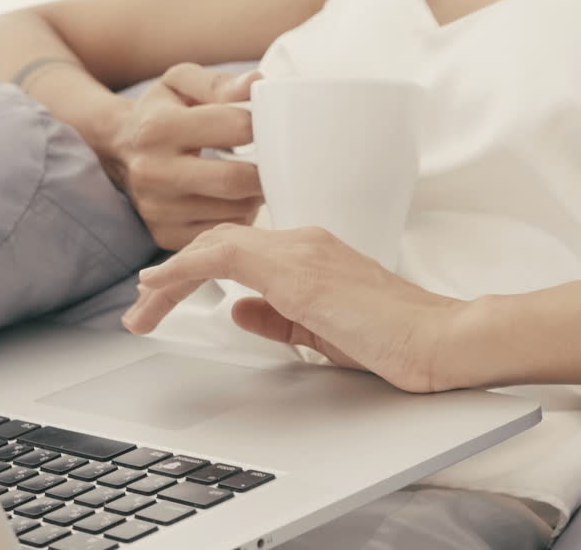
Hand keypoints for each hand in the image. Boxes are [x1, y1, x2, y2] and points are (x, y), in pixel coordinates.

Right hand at [100, 64, 264, 249]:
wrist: (120, 148)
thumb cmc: (161, 111)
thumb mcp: (182, 83)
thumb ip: (219, 83)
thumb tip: (256, 84)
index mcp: (158, 127)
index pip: (236, 128)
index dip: (264, 125)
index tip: (272, 125)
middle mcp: (152, 172)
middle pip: (235, 180)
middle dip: (267, 171)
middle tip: (276, 160)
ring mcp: (156, 209)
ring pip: (234, 211)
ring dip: (255, 195)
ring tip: (252, 176)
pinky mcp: (164, 235)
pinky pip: (222, 230)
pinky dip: (238, 215)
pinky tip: (232, 197)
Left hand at [121, 224, 470, 392]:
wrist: (439, 339)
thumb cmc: (397, 339)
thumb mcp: (324, 331)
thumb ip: (280, 318)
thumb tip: (239, 309)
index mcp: (312, 253)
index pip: (239, 249)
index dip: (195, 267)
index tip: (164, 291)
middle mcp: (302, 241)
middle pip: (218, 243)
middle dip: (172, 275)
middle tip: (141, 307)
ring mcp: (300, 250)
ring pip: (214, 245)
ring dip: (169, 278)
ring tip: (141, 310)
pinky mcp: (297, 269)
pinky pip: (224, 256)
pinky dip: (183, 269)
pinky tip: (159, 288)